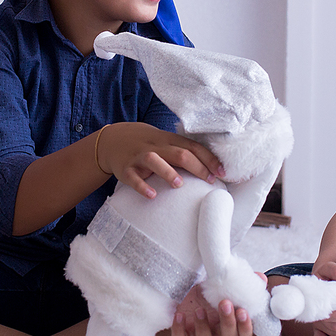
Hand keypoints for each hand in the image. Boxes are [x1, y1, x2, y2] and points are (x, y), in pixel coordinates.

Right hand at [97, 123, 224, 198]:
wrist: (113, 140)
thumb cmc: (148, 144)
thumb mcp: (165, 142)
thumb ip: (184, 151)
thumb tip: (213, 168)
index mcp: (169, 140)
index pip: (193, 146)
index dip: (209, 159)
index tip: (223, 172)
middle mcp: (156, 147)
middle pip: (179, 153)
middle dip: (197, 167)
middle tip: (210, 180)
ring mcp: (140, 157)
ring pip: (155, 160)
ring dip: (168, 172)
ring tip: (180, 184)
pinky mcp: (126, 169)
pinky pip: (133, 177)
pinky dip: (142, 186)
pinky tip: (152, 194)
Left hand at [170, 284, 254, 335]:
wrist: (187, 289)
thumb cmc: (211, 290)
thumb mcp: (227, 283)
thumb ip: (244, 282)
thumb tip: (260, 277)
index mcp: (233, 324)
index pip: (245, 334)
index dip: (245, 327)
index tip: (243, 311)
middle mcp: (218, 332)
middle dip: (228, 322)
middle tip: (225, 303)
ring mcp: (201, 335)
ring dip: (204, 330)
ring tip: (200, 310)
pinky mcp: (183, 334)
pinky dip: (179, 331)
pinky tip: (180, 315)